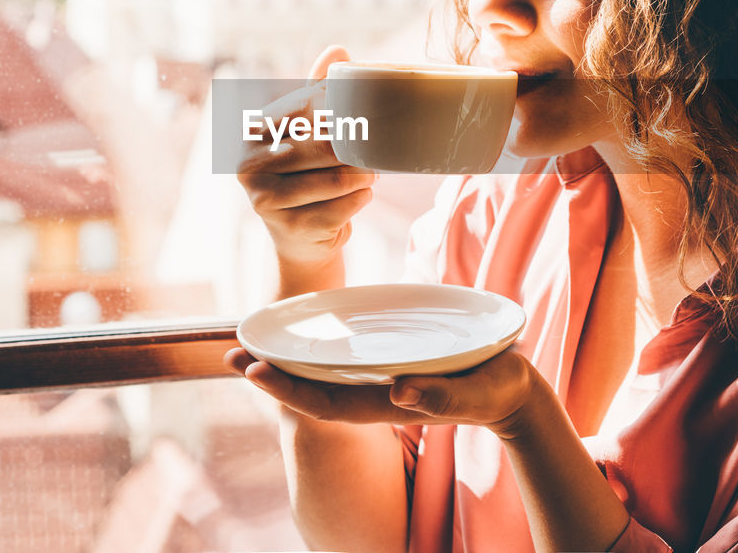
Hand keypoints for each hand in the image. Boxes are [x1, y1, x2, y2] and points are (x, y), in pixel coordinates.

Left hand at [224, 346, 544, 438]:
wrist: (510, 390)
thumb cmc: (492, 392)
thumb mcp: (472, 394)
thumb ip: (440, 397)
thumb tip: (401, 394)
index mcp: (385, 405)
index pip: (323, 402)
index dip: (284, 389)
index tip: (251, 371)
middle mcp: (373, 394)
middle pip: (311, 387)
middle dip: (271, 374)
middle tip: (227, 353)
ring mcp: (378, 381)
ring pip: (321, 373)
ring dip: (285, 360)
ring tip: (247, 344)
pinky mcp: (388, 364)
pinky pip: (340, 361)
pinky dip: (314, 349)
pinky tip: (298, 332)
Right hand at [236, 45, 377, 276]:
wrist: (301, 238)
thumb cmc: (305, 174)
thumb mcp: (306, 132)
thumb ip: (317, 91)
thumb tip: (338, 49)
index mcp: (252, 133)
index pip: (306, 109)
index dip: (340, 110)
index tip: (365, 114)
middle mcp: (249, 165)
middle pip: (323, 145)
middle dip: (356, 146)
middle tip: (376, 146)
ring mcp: (265, 200)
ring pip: (336, 179)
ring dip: (363, 175)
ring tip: (370, 172)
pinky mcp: (290, 228)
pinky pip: (342, 207)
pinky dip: (360, 200)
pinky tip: (362, 196)